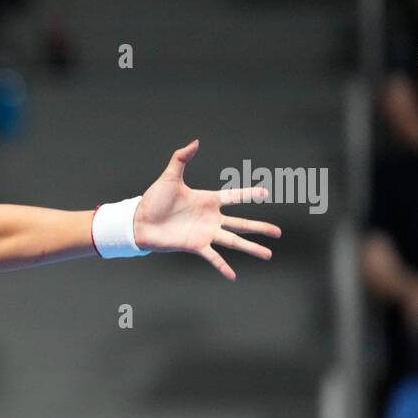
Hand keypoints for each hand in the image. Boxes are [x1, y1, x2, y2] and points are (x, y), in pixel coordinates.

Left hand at [131, 139, 280, 279]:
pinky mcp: (195, 245)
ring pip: (233, 241)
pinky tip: (233, 276)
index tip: (266, 192)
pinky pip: (212, 257)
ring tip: (267, 255)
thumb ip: (181, 158)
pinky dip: (222, 267)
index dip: (250, 194)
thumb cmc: (154, 200)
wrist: (138, 221)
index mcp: (208, 200)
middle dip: (260, 228)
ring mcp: (205, 233)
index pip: (235, 197)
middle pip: (241, 223)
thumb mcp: (169, 177)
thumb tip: (195, 142)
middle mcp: (211, 218)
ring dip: (251, 248)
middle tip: (278, 232)